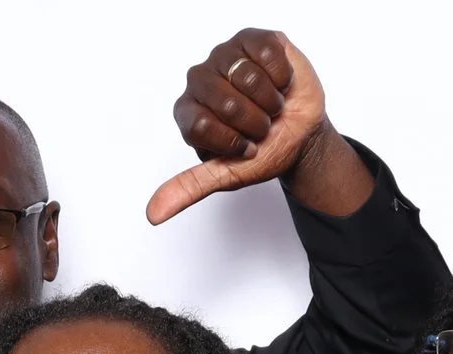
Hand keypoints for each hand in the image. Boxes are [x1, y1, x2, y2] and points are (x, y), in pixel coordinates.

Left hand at [149, 30, 334, 223]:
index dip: (233, 142)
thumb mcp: (226, 174)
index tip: (243, 147)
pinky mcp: (252, 39)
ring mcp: (225, 56)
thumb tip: (153, 215)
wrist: (300, 133)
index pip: (203, 126)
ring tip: (271, 105)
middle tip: (261, 125)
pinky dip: (282, 77)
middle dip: (255, 124)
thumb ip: (189, 189)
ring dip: (271, 101)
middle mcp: (200, 79)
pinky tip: (280, 82)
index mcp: (188, 111)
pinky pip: (268, 55)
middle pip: (228, 103)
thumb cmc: (263, 150)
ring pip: (249, 78)